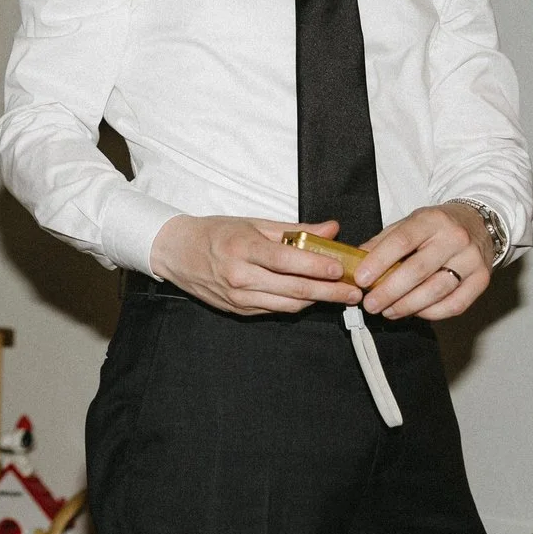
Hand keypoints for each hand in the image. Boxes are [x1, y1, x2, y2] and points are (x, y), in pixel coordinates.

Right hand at [148, 215, 363, 315]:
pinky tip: (312, 297)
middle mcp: (240, 277)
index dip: (317, 266)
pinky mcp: (239, 310)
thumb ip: (295, 229)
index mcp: (243, 248)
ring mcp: (239, 298)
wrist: (178, 253)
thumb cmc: (216, 233)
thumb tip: (330, 229)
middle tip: (354, 292)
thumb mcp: (254, 223)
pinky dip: (297, 304)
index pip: (287, 261)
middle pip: (294, 289)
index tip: (341, 268)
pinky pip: (276, 310)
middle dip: (329, 292)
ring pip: (288, 305)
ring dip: (318, 302)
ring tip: (339, 294)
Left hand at [355, 204, 491, 319]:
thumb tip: (358, 261)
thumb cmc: (438, 226)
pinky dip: (431, 313)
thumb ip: (384, 240)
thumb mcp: (410, 222)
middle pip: (418, 270)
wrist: (479, 223)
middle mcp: (455, 239)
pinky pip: (455, 304)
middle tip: (370, 304)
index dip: (379, 262)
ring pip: (436, 291)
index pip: (402, 241)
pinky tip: (414, 312)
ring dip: (407, 306)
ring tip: (388, 311)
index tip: (361, 279)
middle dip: (389, 291)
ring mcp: (471, 260)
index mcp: (432, 220)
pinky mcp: (481, 279)